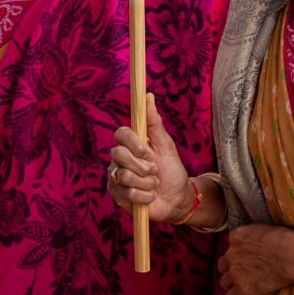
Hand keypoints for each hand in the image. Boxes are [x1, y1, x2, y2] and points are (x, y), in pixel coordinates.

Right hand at [109, 94, 190, 220]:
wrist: (176, 198)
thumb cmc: (171, 169)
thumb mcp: (166, 145)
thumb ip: (154, 122)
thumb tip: (148, 96)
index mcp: (131, 144)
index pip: (120, 134)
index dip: (133, 143)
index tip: (148, 152)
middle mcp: (120, 159)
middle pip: (119, 155)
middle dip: (143, 166)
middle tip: (155, 171)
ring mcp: (116, 176)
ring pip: (123, 176)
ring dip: (146, 183)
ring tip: (154, 185)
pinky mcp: (117, 195)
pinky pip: (127, 193)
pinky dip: (144, 196)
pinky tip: (149, 197)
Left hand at [218, 225, 293, 294]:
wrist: (292, 256)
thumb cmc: (284, 240)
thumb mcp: (263, 230)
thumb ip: (252, 237)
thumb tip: (256, 243)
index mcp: (236, 237)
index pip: (230, 247)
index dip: (239, 254)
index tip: (248, 259)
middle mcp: (231, 254)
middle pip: (223, 266)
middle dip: (231, 270)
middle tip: (245, 274)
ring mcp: (235, 273)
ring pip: (224, 282)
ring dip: (233, 285)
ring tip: (245, 287)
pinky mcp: (242, 289)